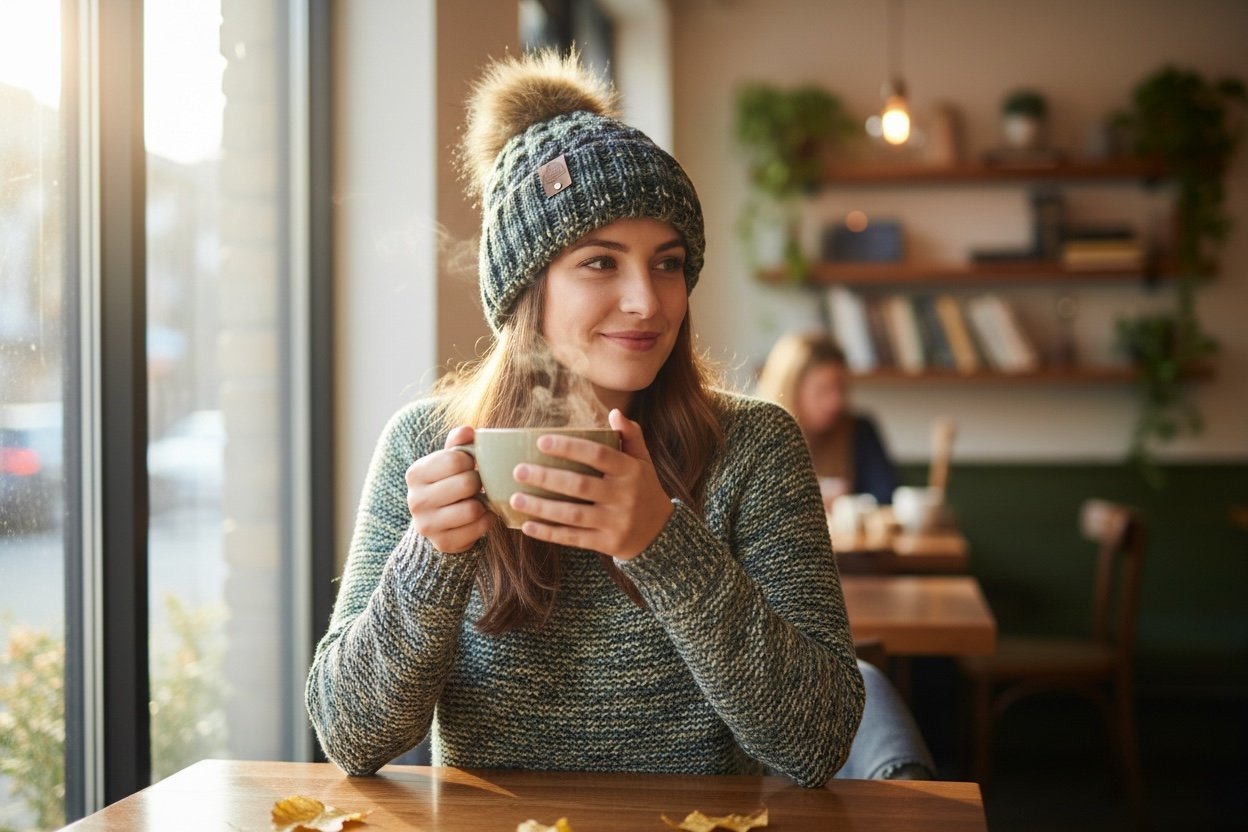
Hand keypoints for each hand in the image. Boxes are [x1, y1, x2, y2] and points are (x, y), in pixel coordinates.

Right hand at [405, 425, 490, 552]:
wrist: (437, 522)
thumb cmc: (447, 483)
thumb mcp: (449, 461)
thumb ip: (458, 443)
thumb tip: (468, 430)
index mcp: (415, 474)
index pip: (455, 459)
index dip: (471, 461)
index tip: (469, 467)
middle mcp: (415, 500)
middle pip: (467, 483)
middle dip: (478, 483)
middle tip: (476, 485)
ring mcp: (427, 525)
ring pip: (473, 509)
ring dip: (483, 504)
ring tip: (478, 500)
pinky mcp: (442, 543)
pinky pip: (478, 528)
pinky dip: (486, 520)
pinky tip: (480, 516)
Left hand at [509, 409, 674, 558]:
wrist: (660, 533)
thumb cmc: (643, 489)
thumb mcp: (642, 461)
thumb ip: (631, 435)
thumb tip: (614, 412)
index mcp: (630, 471)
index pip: (598, 454)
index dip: (569, 448)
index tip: (541, 441)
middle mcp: (624, 496)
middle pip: (580, 485)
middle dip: (546, 478)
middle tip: (519, 470)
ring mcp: (616, 522)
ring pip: (573, 515)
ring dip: (541, 508)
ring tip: (515, 498)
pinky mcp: (607, 543)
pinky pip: (574, 538)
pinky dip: (549, 533)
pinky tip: (527, 526)